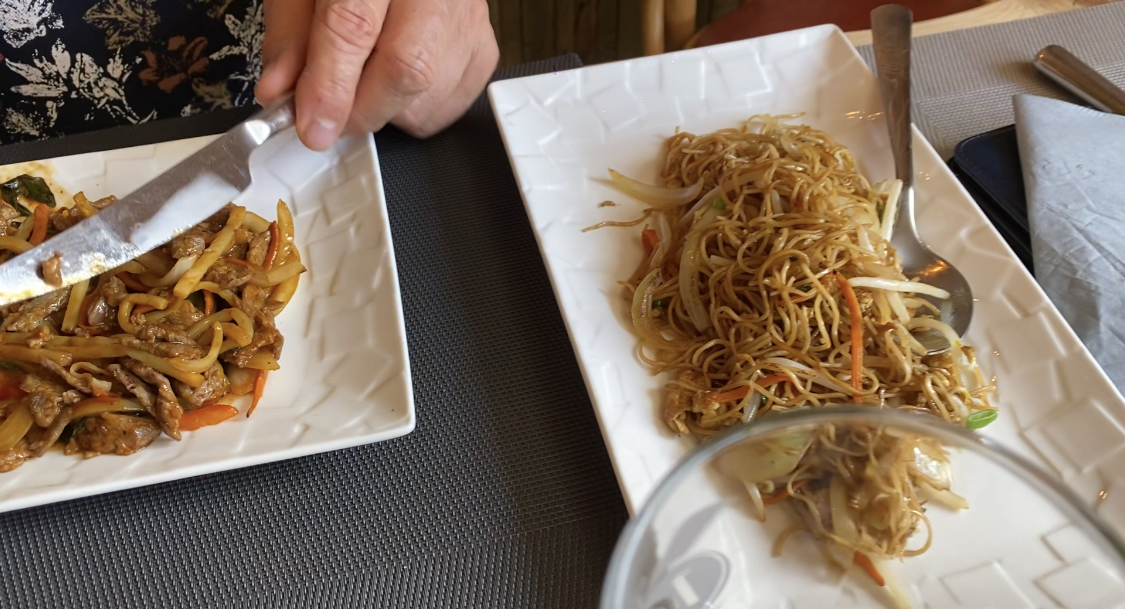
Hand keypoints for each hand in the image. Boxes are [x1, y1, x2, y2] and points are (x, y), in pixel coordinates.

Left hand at [255, 0, 498, 149]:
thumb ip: (290, 32)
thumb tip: (281, 90)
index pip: (355, 29)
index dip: (331, 86)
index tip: (312, 125)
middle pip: (409, 67)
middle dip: (363, 110)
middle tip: (333, 119)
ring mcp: (465, 12)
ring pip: (434, 90)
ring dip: (390, 112)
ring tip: (365, 91)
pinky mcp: (482, 39)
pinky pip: (459, 97)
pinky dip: (422, 110)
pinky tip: (399, 91)